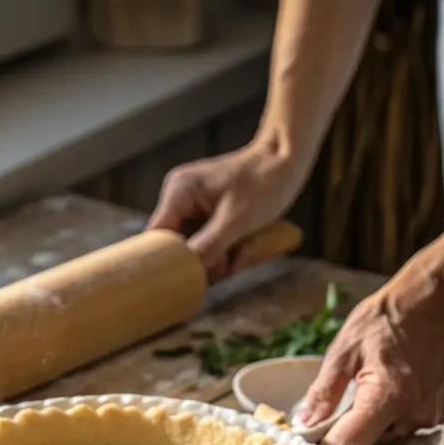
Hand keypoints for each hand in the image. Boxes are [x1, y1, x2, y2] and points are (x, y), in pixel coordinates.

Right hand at [147, 136, 306, 279]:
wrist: (286, 163)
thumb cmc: (265, 184)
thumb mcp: (236, 220)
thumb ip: (208, 247)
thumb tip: (185, 274)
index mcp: (178, 192)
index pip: (156, 237)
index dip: (165, 261)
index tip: (180, 281)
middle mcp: (179, 200)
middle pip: (176, 247)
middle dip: (201, 261)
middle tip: (227, 259)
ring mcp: (193, 209)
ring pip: (193, 250)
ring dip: (216, 259)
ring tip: (240, 249)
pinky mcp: (207, 217)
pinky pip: (206, 245)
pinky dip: (223, 252)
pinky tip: (241, 247)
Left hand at [297, 251, 443, 444]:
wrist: (435, 303)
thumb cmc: (385, 320)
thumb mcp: (343, 350)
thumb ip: (323, 393)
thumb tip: (303, 424)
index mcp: (387, 396)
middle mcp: (412, 414)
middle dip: (344, 437)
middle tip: (328, 418)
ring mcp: (429, 417)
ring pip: (385, 442)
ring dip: (367, 430)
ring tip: (359, 399)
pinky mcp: (438, 415)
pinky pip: (403, 430)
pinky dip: (388, 421)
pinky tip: (383, 397)